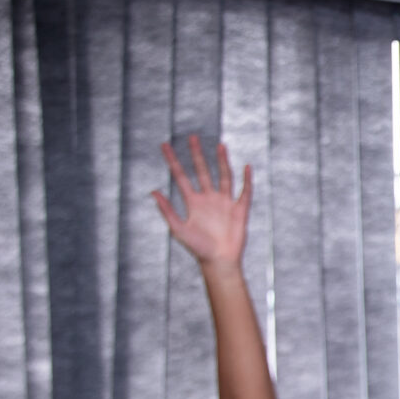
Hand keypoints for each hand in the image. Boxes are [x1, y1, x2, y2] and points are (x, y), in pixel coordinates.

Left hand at [153, 136, 252, 268]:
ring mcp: (225, 202)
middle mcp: (208, 199)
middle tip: (191, 137)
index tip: (164, 145)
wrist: (219, 261)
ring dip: (222, 161)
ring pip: (224, 176)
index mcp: (193, 202)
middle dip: (196, 155)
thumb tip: (153, 191)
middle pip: (202, 171)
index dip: (172, 161)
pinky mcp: (239, 210)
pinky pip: (244, 192)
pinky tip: (246, 167)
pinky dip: (246, 180)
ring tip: (220, 146)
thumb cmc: (197, 248)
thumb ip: (167, 210)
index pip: (180, 176)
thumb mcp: (178, 229)